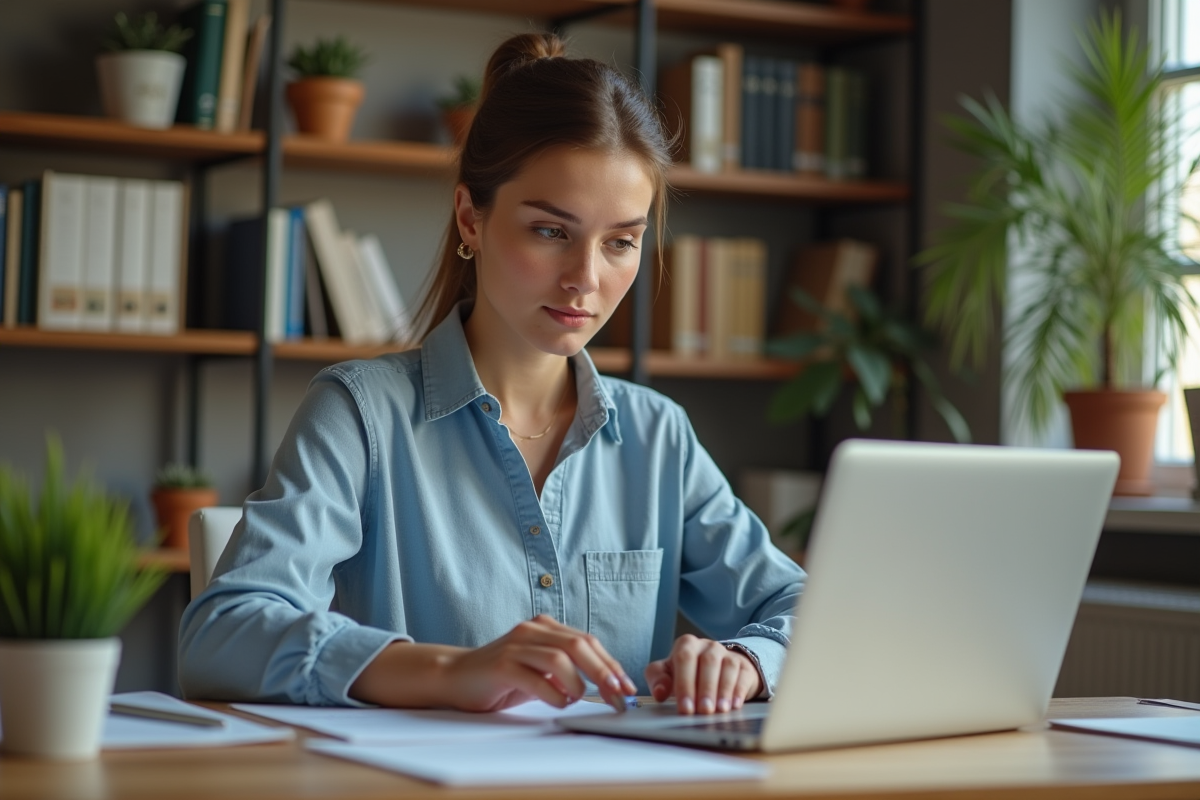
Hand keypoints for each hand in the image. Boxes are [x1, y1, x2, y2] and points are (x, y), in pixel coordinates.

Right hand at [438, 615, 638, 712]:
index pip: (588, 641)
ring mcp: (516, 645)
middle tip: (618, 697)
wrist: (456, 676)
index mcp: (546, 627)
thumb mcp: (540, 669)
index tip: (627, 688)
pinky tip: (556, 702)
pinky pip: (536, 678)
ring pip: (560, 658)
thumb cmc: (503, 677)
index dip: (611, 665)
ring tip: (576, 699)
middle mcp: (532, 630)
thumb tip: (608, 686)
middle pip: (579, 645)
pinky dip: (553, 694)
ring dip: (577, 684)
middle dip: (604, 673)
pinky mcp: (502, 665)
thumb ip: (568, 669)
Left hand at [644, 635, 762, 714]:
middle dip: (705, 688)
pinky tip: (734, 705)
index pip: (683, 658)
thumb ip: (658, 680)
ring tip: (719, 710)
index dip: (684, 683)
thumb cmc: (688, 674)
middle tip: (703, 710)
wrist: (715, 669)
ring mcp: (727, 654)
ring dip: (723, 690)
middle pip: (707, 662)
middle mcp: (708, 646)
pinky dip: (738, 691)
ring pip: (727, 667)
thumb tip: (659, 692)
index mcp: (686, 645)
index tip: (685, 707)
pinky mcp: (743, 665)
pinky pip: (742, 675)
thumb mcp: (668, 674)